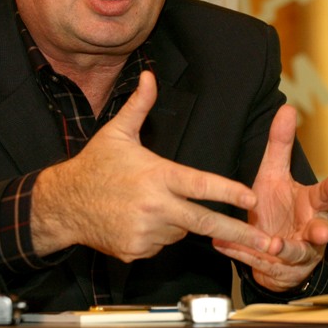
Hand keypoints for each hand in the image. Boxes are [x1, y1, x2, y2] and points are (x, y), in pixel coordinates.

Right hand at [30, 71, 275, 261]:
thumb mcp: (117, 132)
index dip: (228, 191)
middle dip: (236, 231)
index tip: (250, 196)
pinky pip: (160, 245)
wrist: (63, 203)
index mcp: (155, 175)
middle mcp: (154, 206)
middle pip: (204, 221)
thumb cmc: (93, 165)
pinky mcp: (136, 251)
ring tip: (151, 203)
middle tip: (264, 241)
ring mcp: (145, 232)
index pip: (200, 184)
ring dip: (177, 220)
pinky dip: (157, 234)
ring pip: (180, 231)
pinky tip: (137, 219)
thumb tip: (149, 76)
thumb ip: (140, 105)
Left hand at [212, 105, 327, 291]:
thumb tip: (287, 107)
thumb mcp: (275, 173)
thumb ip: (281, 144)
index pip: (325, 195)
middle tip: (321, 232)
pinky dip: (245, 253)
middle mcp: (310, 229)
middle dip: (321, 231)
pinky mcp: (279, 270)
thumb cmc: (279, 206)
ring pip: (296, 253)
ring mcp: (298, 252)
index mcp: (311, 204)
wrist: (272, 248)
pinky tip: (225, 244)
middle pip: (321, 230)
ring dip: (285, 248)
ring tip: (274, 243)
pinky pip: (262, 262)